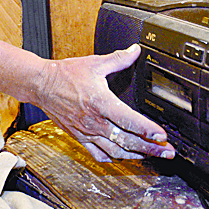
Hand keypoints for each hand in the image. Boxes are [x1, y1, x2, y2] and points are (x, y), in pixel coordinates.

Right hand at [34, 44, 176, 161]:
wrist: (42, 85)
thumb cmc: (66, 74)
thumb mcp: (95, 63)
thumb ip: (119, 58)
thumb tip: (136, 50)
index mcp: (100, 102)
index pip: (129, 120)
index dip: (148, 130)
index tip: (162, 137)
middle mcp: (94, 121)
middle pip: (127, 141)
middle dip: (150, 148)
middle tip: (166, 152)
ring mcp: (87, 132)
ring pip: (115, 151)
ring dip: (135, 155)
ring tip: (151, 156)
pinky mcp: (80, 138)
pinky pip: (98, 155)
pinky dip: (113, 158)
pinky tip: (123, 157)